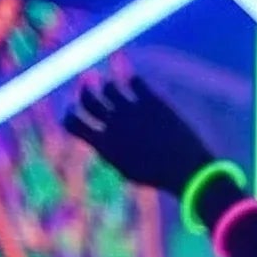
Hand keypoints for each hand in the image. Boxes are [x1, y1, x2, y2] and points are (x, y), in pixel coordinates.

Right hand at [64, 76, 215, 199]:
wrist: (187, 171)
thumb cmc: (158, 175)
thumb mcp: (128, 170)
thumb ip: (110, 151)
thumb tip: (97, 138)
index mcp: (104, 146)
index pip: (72, 123)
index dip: (69, 114)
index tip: (73, 110)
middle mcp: (113, 125)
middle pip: (87, 100)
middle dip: (85, 92)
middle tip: (88, 88)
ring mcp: (132, 111)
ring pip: (110, 87)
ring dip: (110, 87)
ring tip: (114, 90)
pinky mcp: (151, 102)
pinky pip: (135, 81)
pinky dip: (134, 81)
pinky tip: (136, 84)